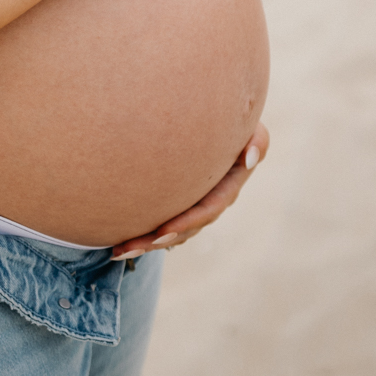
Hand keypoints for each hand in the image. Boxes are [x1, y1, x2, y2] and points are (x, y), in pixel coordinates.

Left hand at [110, 123, 269, 260]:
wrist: (218, 126)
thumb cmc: (236, 125)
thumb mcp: (253, 131)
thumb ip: (258, 141)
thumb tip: (249, 157)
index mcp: (228, 188)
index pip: (206, 211)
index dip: (186, 223)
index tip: (162, 231)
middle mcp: (211, 203)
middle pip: (183, 229)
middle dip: (156, 240)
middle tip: (129, 247)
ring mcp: (194, 206)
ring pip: (170, 232)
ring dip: (144, 243)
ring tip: (117, 250)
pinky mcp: (179, 203)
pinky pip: (162, 224)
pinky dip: (142, 232)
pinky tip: (117, 241)